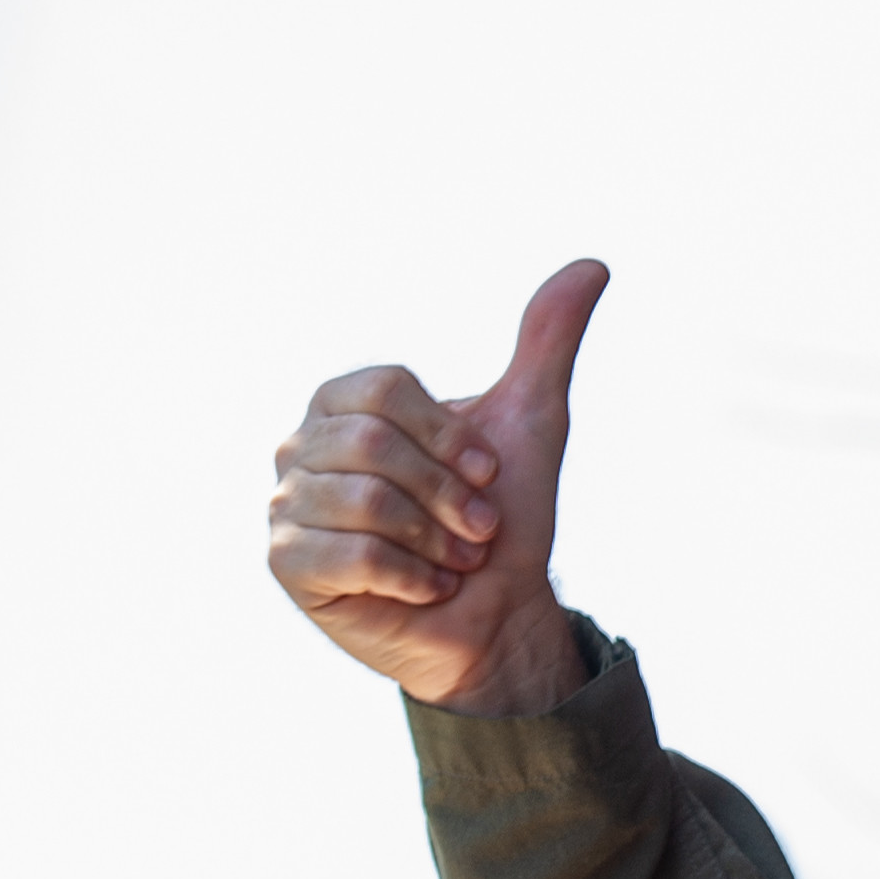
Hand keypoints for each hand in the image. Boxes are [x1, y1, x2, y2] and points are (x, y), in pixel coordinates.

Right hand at [268, 260, 606, 713]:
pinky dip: (412, 577)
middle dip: (448, 495)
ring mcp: (287, 505)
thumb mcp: (531, 422)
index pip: (384, 389)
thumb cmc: (502, 519)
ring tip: (452, 559)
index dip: (450, 438)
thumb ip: (547, 342)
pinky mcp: (287, 564)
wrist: (499, 613)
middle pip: (372, 444)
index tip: (487, 474)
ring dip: (435, 540)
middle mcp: (302, 446)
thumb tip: (592, 264)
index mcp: (345, 402)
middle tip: (476, 528)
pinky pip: (352, 556)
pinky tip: (424, 587)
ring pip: (364, 503)